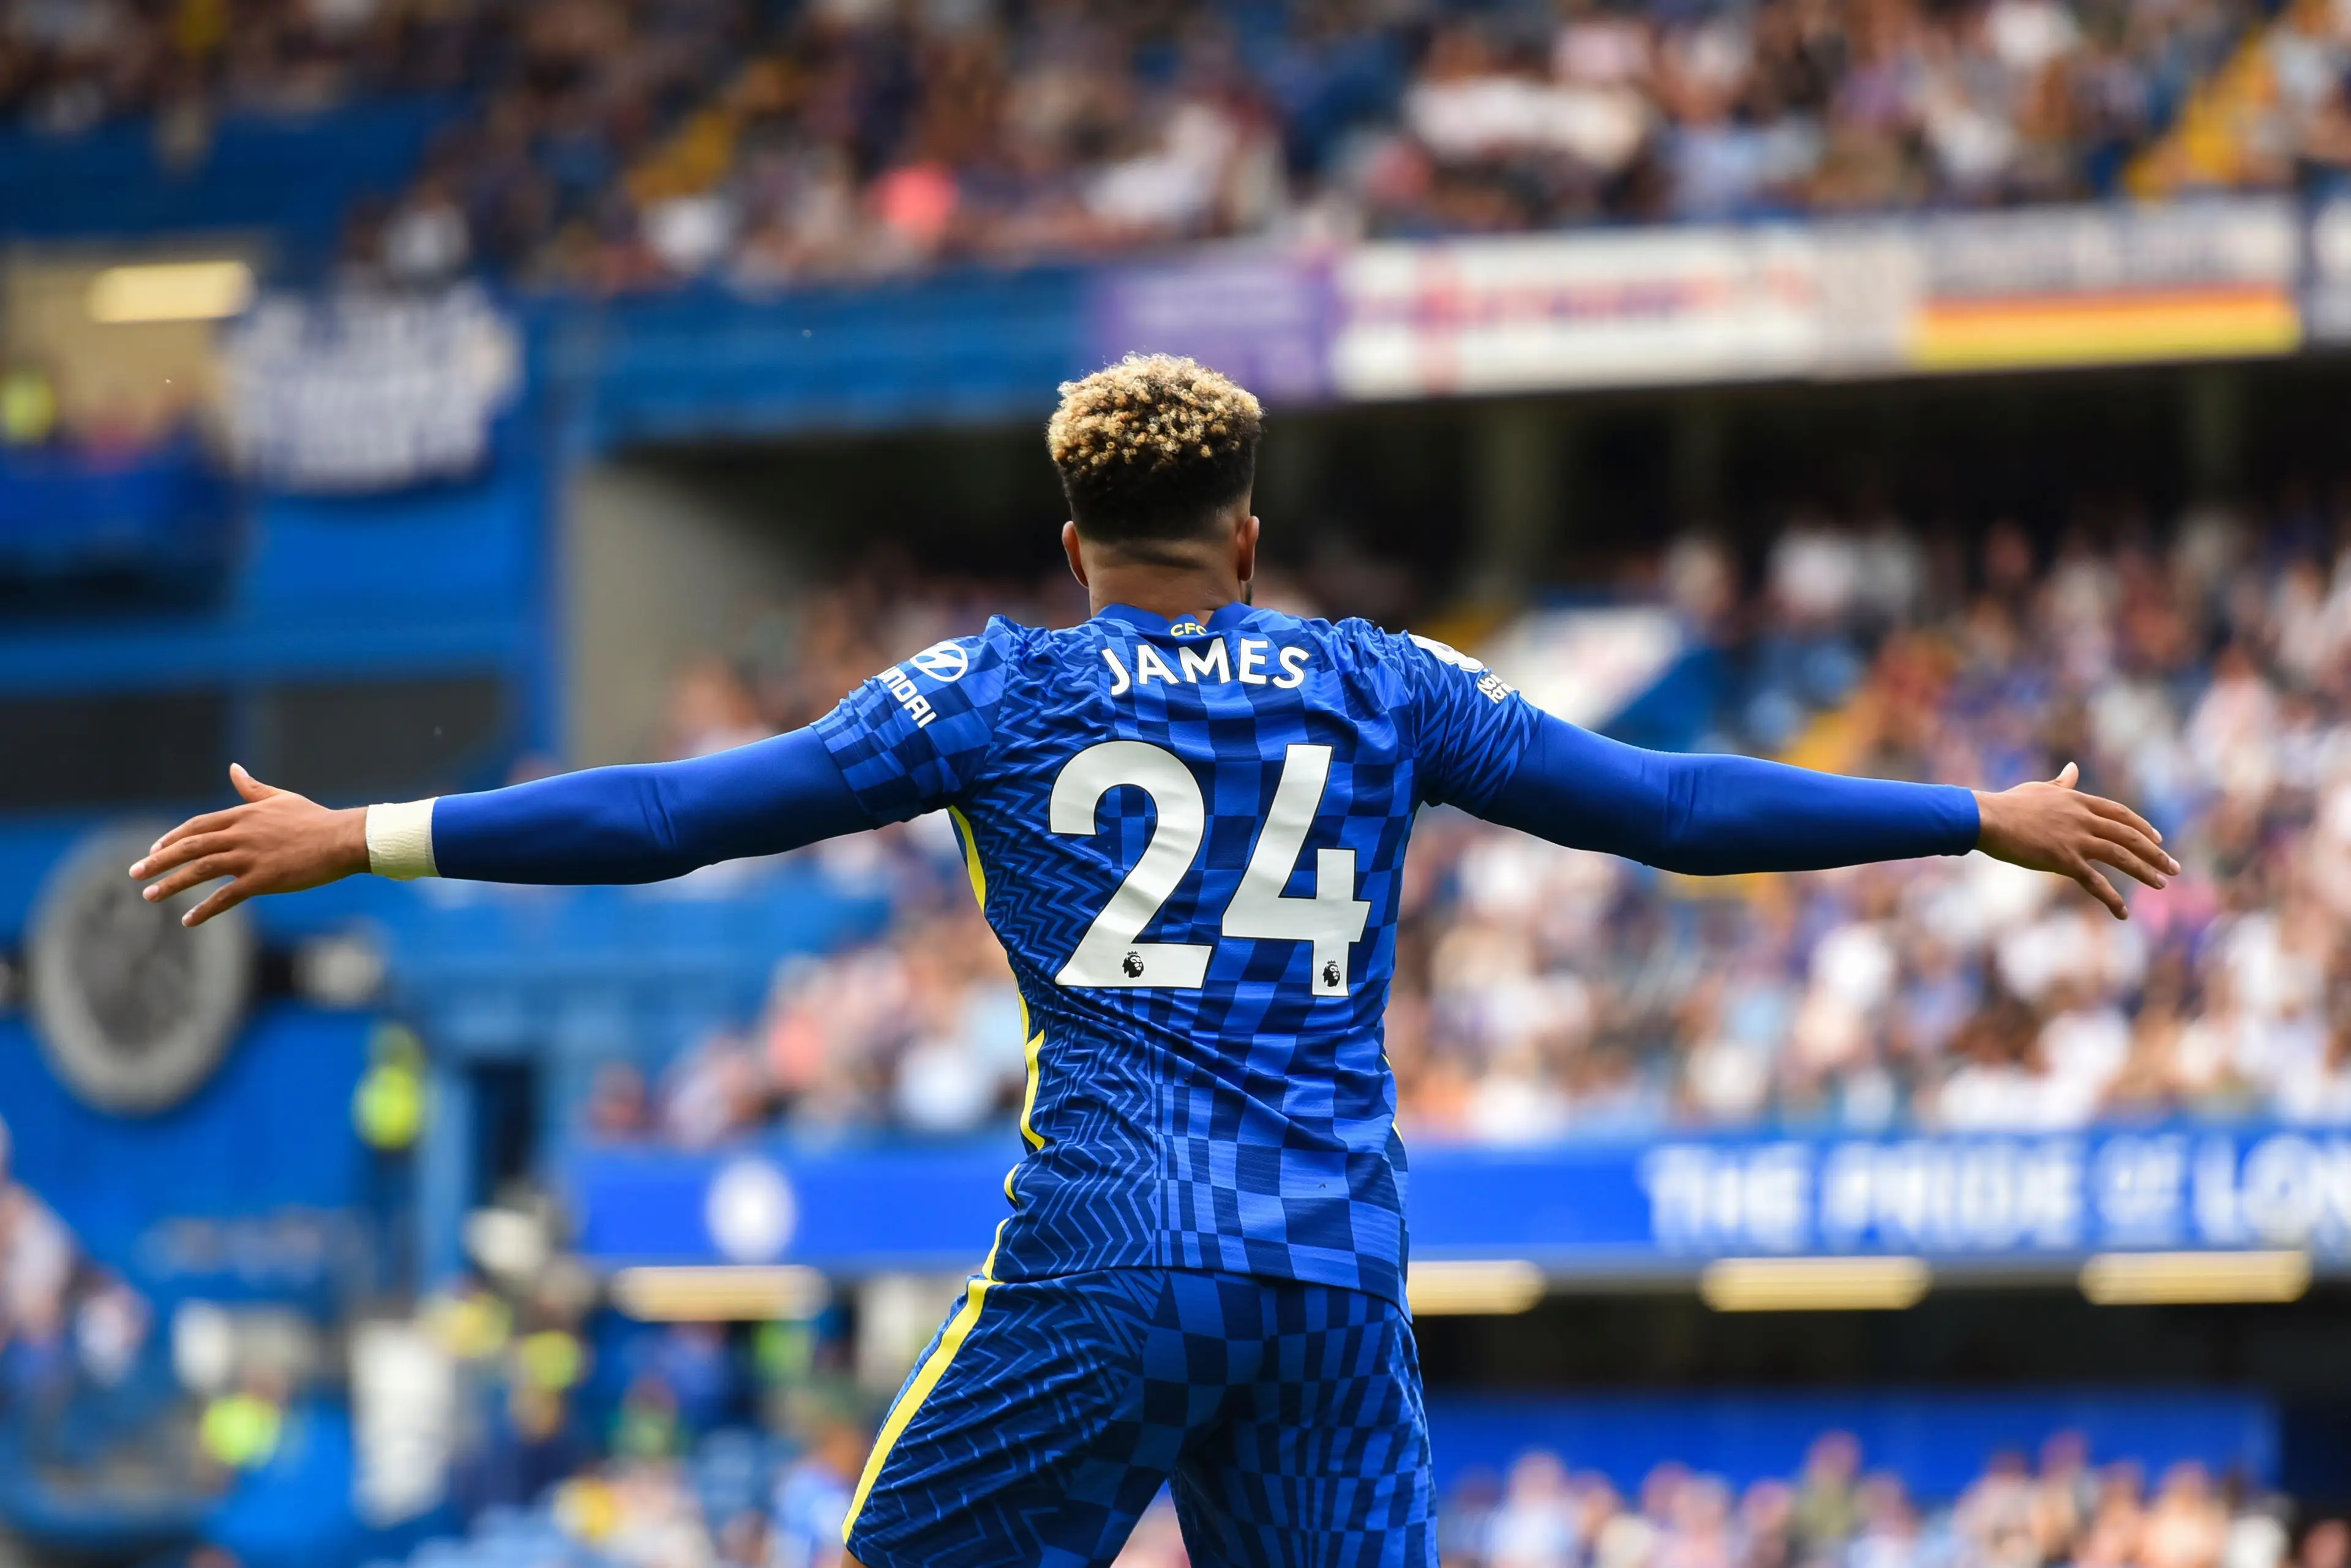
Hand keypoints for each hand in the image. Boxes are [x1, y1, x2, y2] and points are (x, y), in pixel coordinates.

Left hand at [130, 764, 369, 927]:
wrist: (342, 839)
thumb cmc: (315, 819)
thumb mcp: (281, 798)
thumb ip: (251, 788)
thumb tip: (233, 768)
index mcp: (243, 814)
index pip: (196, 826)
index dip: (172, 839)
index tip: (154, 851)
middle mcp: (240, 834)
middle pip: (189, 847)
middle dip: (158, 861)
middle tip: (136, 874)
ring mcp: (249, 857)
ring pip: (199, 870)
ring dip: (171, 884)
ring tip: (150, 895)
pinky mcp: (262, 880)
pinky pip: (225, 897)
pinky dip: (204, 909)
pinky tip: (188, 920)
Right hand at [1973, 762, 2178, 919]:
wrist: (1986, 818)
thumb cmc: (2007, 804)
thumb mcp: (2038, 790)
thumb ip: (2061, 784)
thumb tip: (2074, 769)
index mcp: (2078, 801)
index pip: (2119, 814)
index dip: (2142, 827)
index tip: (2158, 840)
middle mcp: (2083, 818)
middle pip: (2129, 835)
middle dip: (2154, 853)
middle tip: (2173, 868)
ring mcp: (2075, 839)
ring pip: (2120, 855)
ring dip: (2144, 871)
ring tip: (2161, 884)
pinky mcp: (2064, 860)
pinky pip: (2094, 882)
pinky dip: (2111, 898)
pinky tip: (2123, 912)